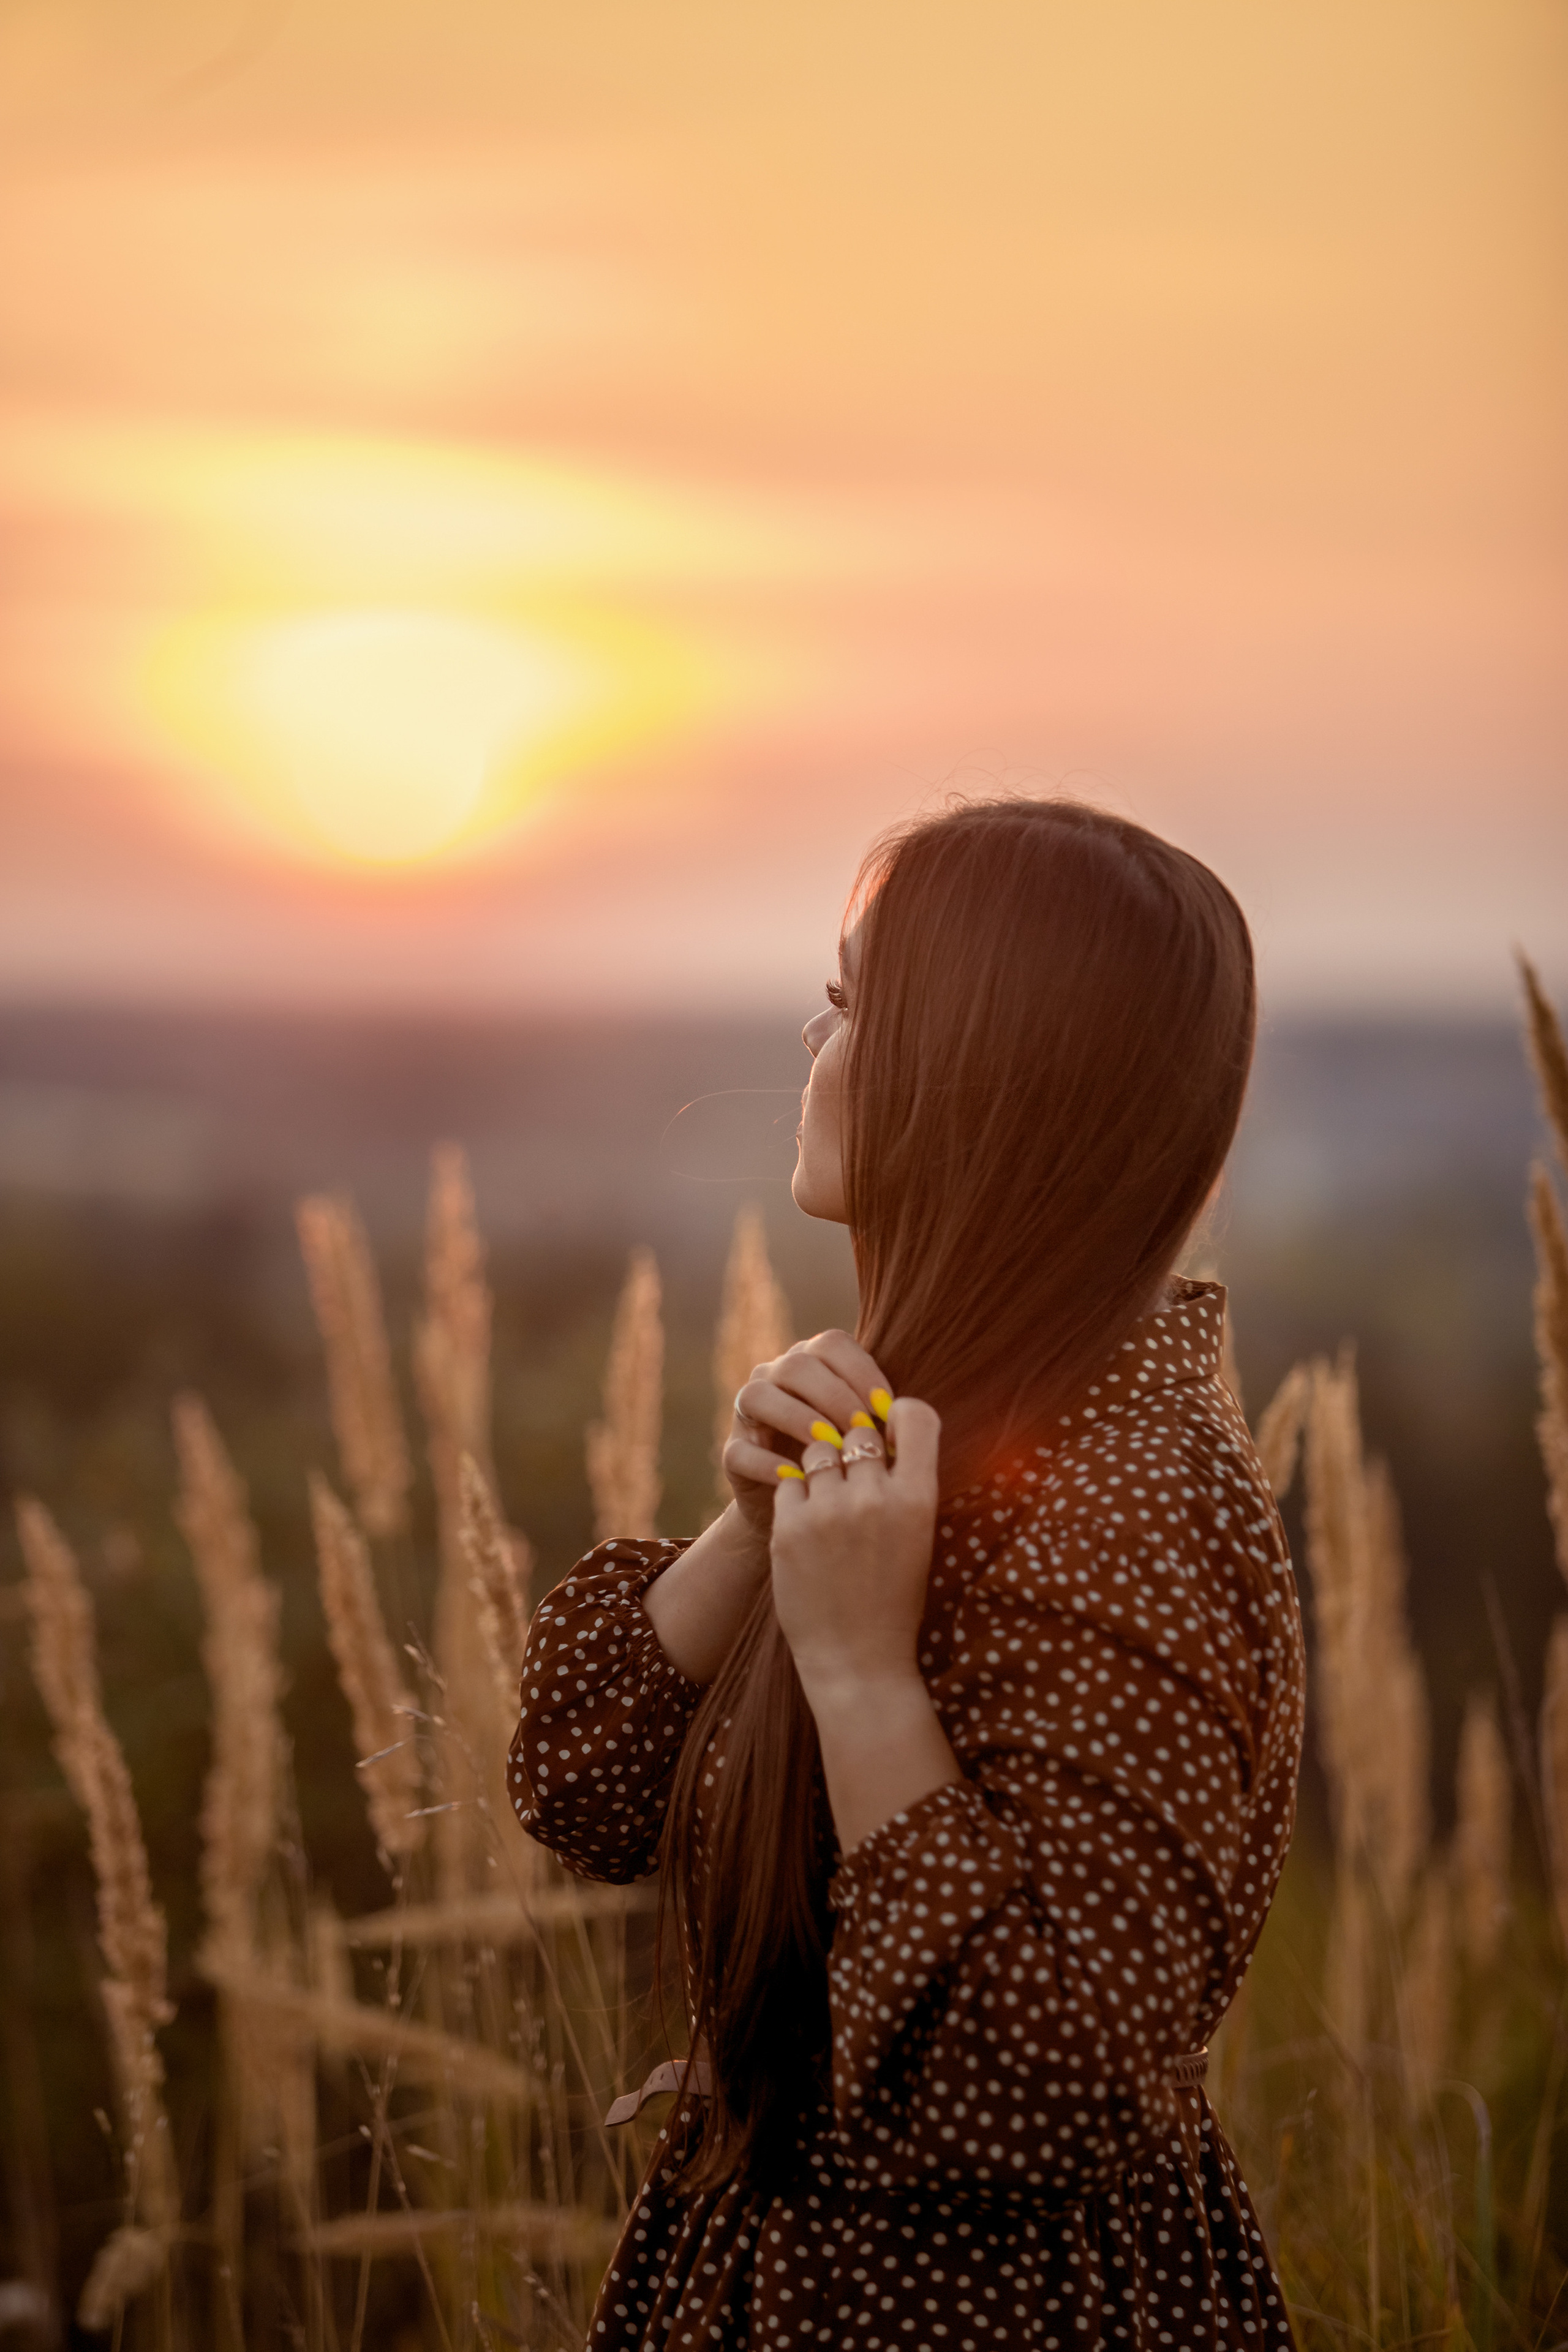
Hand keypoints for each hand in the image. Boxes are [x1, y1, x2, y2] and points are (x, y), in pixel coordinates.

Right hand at [721, 1328, 895, 1547]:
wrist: (807, 1519)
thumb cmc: (847, 1466)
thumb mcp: (866, 1437)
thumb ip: (880, 1417)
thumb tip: (906, 1415)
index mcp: (812, 1363)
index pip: (832, 1344)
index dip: (860, 1369)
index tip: (885, 1406)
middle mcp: (774, 1377)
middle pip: (796, 1364)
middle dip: (833, 1393)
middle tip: (859, 1426)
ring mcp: (747, 1414)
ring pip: (759, 1395)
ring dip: (797, 1417)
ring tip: (829, 1446)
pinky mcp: (732, 1453)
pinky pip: (741, 1449)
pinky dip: (767, 1463)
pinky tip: (796, 1477)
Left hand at [768, 1394, 941, 1711]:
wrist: (857, 1658)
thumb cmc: (894, 1595)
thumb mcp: (918, 1534)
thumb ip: (906, 1481)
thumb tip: (886, 1425)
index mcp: (919, 1498)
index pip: (916, 1415)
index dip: (899, 1415)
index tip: (888, 1430)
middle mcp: (875, 1496)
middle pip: (857, 1431)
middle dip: (853, 1447)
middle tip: (853, 1480)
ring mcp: (829, 1510)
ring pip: (818, 1449)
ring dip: (820, 1467)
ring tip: (829, 1506)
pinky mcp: (789, 1526)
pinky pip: (789, 1482)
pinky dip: (795, 1497)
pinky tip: (808, 1527)